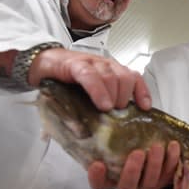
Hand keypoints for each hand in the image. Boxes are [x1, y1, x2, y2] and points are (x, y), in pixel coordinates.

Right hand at [28, 48, 150, 110]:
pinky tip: (102, 103)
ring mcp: (92, 63)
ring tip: (109, 109)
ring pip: (111, 76)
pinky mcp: (75, 65)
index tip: (146, 108)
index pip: (134, 77)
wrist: (43, 62)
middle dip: (125, 96)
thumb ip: (103, 101)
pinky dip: (98, 90)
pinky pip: (91, 76)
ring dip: (113, 95)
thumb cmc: (68, 80)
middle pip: (126, 77)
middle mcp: (105, 65)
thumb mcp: (90, 92)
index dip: (142, 92)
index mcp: (112, 70)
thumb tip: (115, 125)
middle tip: (118, 112)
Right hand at [89, 141, 180, 188]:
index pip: (99, 182)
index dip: (97, 176)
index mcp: (112, 178)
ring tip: (157, 147)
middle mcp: (129, 184)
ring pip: (151, 179)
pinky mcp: (165, 179)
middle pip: (128, 184)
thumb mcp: (116, 144)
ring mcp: (147, 184)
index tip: (97, 164)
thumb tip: (103, 112)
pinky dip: (173, 158)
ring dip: (155, 163)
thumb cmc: (128, 149)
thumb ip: (109, 137)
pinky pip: (170, 171)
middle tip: (137, 153)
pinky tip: (173, 145)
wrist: (151, 159)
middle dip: (133, 169)